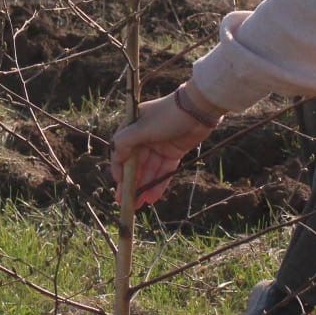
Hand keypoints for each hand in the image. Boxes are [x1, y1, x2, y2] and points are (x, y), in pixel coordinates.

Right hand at [109, 90, 218, 209]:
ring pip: (149, 170)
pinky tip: (153, 198)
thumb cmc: (168, 115)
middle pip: (135, 164)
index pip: (121, 151)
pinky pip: (163, 171)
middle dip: (131, 183)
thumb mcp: (142, 128)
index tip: (119, 184)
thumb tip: (116, 158)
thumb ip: (125, 142)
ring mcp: (159, 146)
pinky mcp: (173, 152)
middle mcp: (144, 137)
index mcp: (133, 127)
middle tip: (125, 202)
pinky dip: (159, 183)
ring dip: (144, 187)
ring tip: (139, 205)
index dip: (119, 169)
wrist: (199, 109)